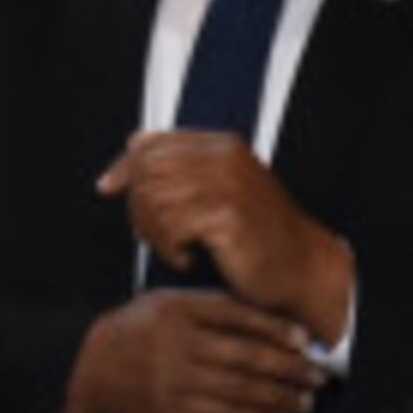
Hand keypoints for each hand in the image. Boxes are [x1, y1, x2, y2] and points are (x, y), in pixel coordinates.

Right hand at [62, 289, 327, 412]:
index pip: (236, 315)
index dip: (274, 328)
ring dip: (280, 398)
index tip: (305, 340)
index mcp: (176, 309)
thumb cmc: (141, 331)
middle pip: (245, 356)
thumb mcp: (167, 303)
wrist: (93, 367)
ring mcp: (173, 377)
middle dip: (288, 369)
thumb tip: (275, 325)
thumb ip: (212, 308)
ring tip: (304, 402)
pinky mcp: (172, 409)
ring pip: (240, 390)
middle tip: (317, 377)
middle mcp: (174, 341)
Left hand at [100, 130, 355, 341]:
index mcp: (219, 146)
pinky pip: (171, 226)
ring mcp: (229, 184)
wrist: (304, 269)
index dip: (123, 166)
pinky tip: (186, 261)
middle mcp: (224, 158)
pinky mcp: (229, 215)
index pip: (149, 143)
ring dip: (153, 233)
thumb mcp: (217, 193)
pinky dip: (169, 249)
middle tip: (154, 235)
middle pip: (145, 172)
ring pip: (153, 200)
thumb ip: (176, 174)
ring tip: (173, 250)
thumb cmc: (255, 236)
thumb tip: (115, 175)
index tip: (108, 188)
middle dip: (137, 207)